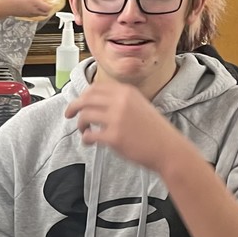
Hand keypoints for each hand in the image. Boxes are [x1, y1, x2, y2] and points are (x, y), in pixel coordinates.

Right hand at [1, 0, 54, 20]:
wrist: (6, 5)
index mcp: (36, 5)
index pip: (49, 8)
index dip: (51, 4)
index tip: (51, 0)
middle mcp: (35, 11)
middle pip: (46, 13)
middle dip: (48, 9)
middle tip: (47, 3)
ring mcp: (30, 15)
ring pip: (40, 15)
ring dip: (42, 11)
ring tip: (40, 4)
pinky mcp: (25, 16)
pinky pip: (34, 15)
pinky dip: (36, 12)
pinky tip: (32, 7)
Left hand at [64, 81, 192, 172]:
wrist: (168, 149)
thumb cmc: (154, 131)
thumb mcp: (139, 105)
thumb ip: (120, 100)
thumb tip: (95, 102)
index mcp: (126, 92)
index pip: (95, 87)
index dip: (83, 95)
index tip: (79, 102)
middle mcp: (121, 101)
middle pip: (85, 98)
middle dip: (73, 106)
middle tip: (69, 114)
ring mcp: (117, 118)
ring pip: (85, 115)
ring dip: (80, 123)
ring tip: (84, 130)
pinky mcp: (114, 137)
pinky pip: (89, 135)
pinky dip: (86, 138)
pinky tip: (89, 141)